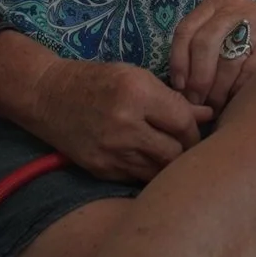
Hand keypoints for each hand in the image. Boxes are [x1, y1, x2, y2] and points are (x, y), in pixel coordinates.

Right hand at [22, 61, 213, 182]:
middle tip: (186, 146)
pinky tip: (147, 161)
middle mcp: (125, 125)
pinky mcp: (101, 170)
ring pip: (158, 171)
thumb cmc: (97, 81)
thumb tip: (208, 114)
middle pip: (174, 152)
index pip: (183, 123)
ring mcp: (111, 151)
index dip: (195, 129)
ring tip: (169, 155)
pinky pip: (137, 178)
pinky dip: (147, 172)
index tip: (195, 130)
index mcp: (136, 94)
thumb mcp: (135, 78)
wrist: (47, 96)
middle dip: (185, 151)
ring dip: (168, 165)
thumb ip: (172, 99)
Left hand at [169, 0, 255, 111]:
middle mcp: (235, 7)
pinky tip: (235, 99)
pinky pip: (248, 73)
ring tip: (215, 106)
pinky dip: (237, 90)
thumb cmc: (248, 32)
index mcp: (216, 1)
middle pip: (204, 44)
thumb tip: (181, 86)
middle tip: (196, 102)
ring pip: (226, 62)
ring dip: (217, 91)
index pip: (186, 30)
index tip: (179, 86)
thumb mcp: (222, 26)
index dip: (178, 62)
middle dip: (197, 79)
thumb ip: (200, 45)